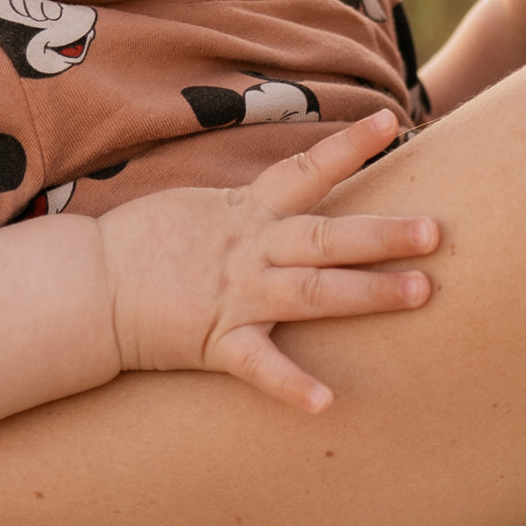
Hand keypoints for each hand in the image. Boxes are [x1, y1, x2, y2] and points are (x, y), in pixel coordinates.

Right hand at [95, 112, 439, 414]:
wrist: (89, 286)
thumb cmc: (144, 246)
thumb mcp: (201, 208)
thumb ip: (251, 206)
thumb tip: (292, 193)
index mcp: (245, 212)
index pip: (306, 170)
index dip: (349, 146)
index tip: (395, 122)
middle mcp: (249, 250)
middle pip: (327, 236)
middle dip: (383, 234)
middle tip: (436, 233)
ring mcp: (235, 296)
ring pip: (312, 292)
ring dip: (367, 293)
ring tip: (420, 294)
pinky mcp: (215, 342)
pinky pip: (260, 366)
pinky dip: (292, 385)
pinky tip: (326, 403)